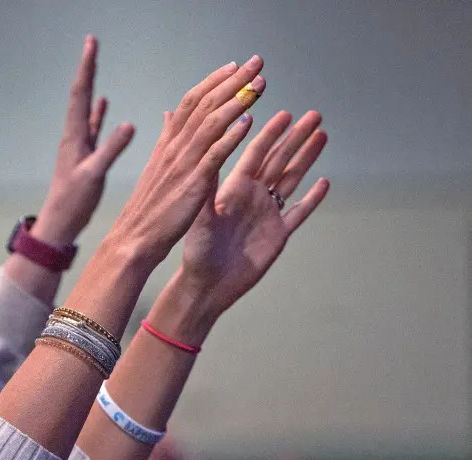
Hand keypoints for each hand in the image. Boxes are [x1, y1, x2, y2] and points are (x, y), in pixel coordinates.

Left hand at [31, 35, 134, 246]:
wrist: (59, 224)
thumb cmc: (72, 203)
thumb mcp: (94, 175)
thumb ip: (111, 150)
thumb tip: (129, 124)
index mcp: (74, 137)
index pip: (80, 94)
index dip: (87, 68)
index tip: (91, 44)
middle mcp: (74, 136)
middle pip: (81, 95)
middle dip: (88, 68)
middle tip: (92, 44)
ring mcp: (78, 145)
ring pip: (86, 108)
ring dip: (91, 85)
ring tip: (95, 65)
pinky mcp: (84, 156)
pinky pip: (92, 126)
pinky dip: (97, 111)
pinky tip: (102, 102)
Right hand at [105, 56, 266, 266]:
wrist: (133, 239)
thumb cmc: (148, 208)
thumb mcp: (156, 167)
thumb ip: (167, 138)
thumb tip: (170, 114)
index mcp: (167, 144)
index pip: (191, 102)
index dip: (214, 81)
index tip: (235, 67)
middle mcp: (174, 148)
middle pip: (205, 105)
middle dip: (232, 81)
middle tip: (257, 62)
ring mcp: (183, 165)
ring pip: (211, 124)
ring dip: (238, 101)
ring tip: (260, 84)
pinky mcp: (192, 185)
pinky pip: (214, 156)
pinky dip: (230, 137)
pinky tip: (248, 123)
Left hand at [178, 109, 329, 320]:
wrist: (206, 285)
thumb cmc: (197, 251)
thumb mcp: (201, 215)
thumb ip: (208, 185)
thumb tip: (210, 151)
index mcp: (234, 189)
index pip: (256, 154)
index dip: (270, 134)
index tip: (285, 113)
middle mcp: (252, 197)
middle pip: (279, 161)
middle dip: (296, 138)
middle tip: (314, 114)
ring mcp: (267, 215)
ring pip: (292, 180)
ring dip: (307, 158)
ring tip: (322, 134)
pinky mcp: (278, 235)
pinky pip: (299, 213)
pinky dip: (312, 199)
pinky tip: (324, 182)